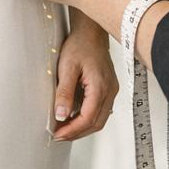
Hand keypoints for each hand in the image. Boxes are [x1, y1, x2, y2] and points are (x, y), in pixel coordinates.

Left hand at [49, 25, 118, 141]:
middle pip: (96, 123)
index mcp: (100, 87)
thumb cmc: (80, 46)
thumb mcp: (67, 68)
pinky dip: (87, 118)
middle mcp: (110, 91)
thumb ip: (64, 93)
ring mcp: (111, 91)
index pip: (88, 118)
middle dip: (77, 133)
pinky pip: (100, 111)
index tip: (58, 134)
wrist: (91, 33)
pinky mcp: (108, 89)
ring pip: (100, 119)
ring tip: (64, 129)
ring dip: (82, 127)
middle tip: (59, 135)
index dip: (72, 130)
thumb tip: (60, 115)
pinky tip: (74, 117)